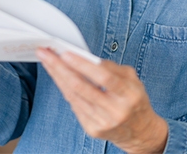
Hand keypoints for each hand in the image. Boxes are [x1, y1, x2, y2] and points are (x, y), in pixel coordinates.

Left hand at [37, 48, 167, 153]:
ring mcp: (102, 122)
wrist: (141, 132)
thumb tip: (85, 58)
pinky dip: (65, 89)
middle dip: (60, 68)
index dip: (83, 65)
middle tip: (46, 54)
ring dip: (57, 77)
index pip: (104, 77)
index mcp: (129, 94)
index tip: (66, 53)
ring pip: (73, 96)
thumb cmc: (135, 100)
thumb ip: (112, 68)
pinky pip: (74, 105)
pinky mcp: (92, 129)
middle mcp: (115, 110)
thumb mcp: (133, 80)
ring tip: (47, 61)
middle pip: (82, 87)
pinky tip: (57, 76)